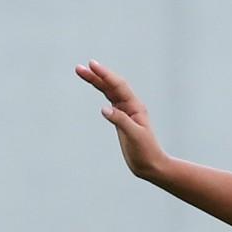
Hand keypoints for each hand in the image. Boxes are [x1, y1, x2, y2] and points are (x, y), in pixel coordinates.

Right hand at [75, 60, 165, 179]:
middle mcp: (131, 106)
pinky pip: (110, 101)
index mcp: (135, 107)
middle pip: (112, 86)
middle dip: (96, 75)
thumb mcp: (134, 136)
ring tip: (82, 73)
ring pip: (109, 91)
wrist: (151, 166)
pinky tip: (95, 86)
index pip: (118, 86)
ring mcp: (126, 112)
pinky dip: (102, 92)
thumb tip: (104, 108)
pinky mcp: (121, 119)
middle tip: (79, 68)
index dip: (105, 75)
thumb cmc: (146, 152)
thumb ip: (120, 120)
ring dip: (97, 81)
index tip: (92, 65)